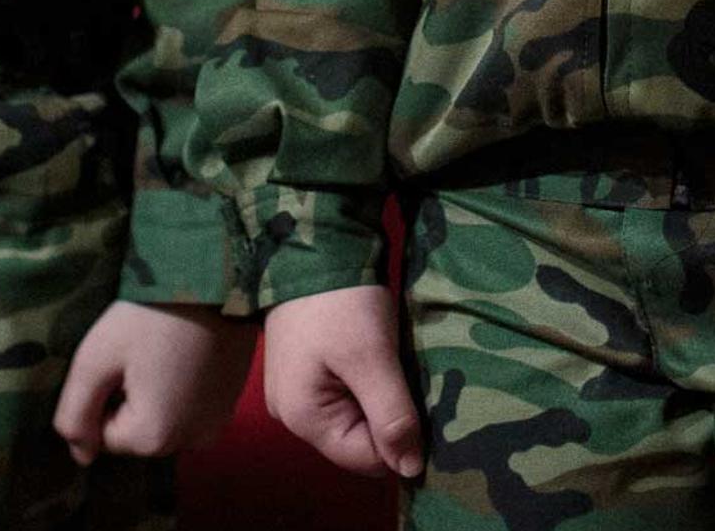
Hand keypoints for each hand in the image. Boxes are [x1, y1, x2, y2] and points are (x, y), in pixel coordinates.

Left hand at [52, 301, 259, 461]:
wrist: (214, 278)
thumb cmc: (149, 315)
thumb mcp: (95, 359)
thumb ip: (75, 414)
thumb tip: (81, 457)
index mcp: (153, 436)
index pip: (104, 435)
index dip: (103, 395)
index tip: (118, 358)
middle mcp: (189, 441)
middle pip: (137, 432)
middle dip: (129, 398)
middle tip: (139, 352)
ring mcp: (215, 423)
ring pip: (163, 421)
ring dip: (155, 395)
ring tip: (161, 351)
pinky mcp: (230, 404)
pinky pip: (190, 411)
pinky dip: (181, 390)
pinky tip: (182, 355)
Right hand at [262, 284, 424, 479]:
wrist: (310, 244)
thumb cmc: (340, 302)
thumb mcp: (371, 358)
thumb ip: (391, 417)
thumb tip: (410, 470)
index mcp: (303, 419)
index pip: (366, 459)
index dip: (400, 441)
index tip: (423, 405)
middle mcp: (292, 415)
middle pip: (357, 441)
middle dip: (389, 418)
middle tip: (407, 378)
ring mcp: (295, 393)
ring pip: (354, 418)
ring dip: (379, 399)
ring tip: (393, 365)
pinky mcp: (304, 372)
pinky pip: (344, 397)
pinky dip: (366, 384)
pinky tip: (377, 358)